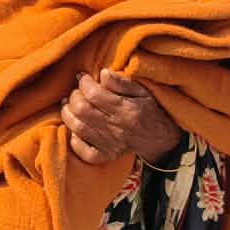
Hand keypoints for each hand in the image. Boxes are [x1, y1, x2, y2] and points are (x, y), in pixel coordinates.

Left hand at [61, 71, 182, 165]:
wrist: (161, 139)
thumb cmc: (150, 110)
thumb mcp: (143, 91)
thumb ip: (122, 82)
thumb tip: (102, 73)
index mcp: (127, 110)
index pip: (95, 95)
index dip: (84, 83)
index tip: (82, 77)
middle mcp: (117, 128)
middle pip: (83, 111)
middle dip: (74, 96)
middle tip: (77, 91)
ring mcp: (110, 145)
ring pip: (79, 128)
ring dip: (68, 114)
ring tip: (69, 105)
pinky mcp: (106, 156)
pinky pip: (84, 151)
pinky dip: (74, 139)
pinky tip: (75, 127)